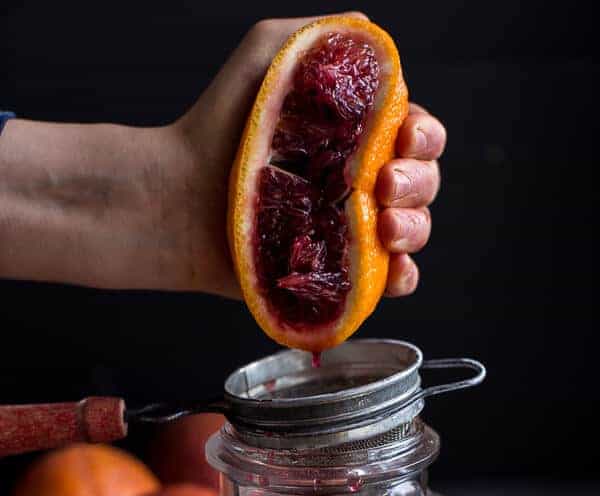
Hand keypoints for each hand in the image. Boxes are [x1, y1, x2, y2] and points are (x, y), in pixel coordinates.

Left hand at [169, 15, 445, 297]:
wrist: (177, 199)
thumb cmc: (216, 128)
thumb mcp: (265, 56)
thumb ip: (317, 36)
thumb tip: (367, 31)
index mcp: (355, 137)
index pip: (417, 134)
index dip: (423, 136)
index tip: (403, 138)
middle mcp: (357, 184)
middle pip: (423, 184)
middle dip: (418, 183)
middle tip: (383, 185)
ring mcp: (347, 231)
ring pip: (413, 231)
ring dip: (415, 228)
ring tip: (384, 229)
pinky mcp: (331, 273)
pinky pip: (384, 281)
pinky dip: (402, 278)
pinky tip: (392, 268)